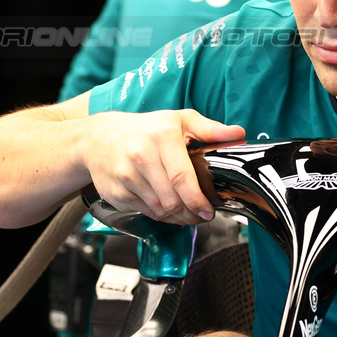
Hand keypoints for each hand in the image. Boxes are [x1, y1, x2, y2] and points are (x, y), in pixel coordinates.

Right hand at [85, 110, 244, 224]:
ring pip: (159, 208)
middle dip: (191, 212)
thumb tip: (239, 133)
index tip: (209, 210)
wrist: (98, 138)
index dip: (197, 199)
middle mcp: (140, 156)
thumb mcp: (179, 120)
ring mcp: (125, 176)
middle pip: (171, 198)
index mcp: (161, 137)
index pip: (181, 176)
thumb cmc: (145, 128)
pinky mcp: (116, 192)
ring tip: (190, 214)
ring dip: (178, 217)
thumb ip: (210, 129)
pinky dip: (161, 216)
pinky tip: (171, 211)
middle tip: (204, 215)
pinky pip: (146, 211)